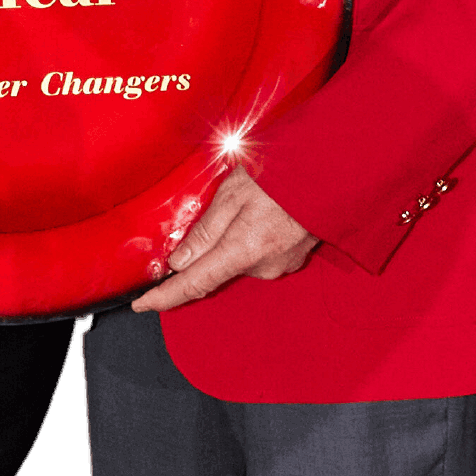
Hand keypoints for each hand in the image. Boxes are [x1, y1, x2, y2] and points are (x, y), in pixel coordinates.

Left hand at [132, 165, 317, 312]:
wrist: (331, 171)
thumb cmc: (283, 173)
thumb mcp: (233, 191)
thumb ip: (205, 229)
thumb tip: (179, 261)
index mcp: (243, 249)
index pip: (195, 283)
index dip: (166, 297)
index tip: (143, 305)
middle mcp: (262, 266)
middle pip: (218, 265)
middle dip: (212, 242)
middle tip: (223, 205)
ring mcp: (280, 266)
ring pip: (239, 257)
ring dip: (235, 235)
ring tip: (250, 200)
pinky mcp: (292, 260)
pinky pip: (260, 253)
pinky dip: (254, 235)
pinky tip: (264, 210)